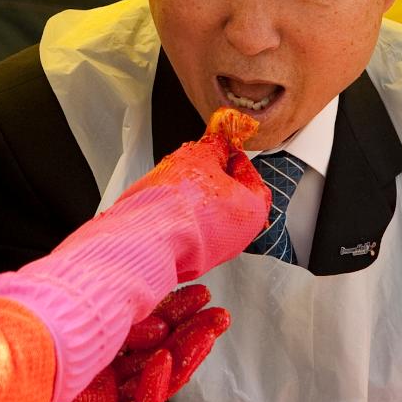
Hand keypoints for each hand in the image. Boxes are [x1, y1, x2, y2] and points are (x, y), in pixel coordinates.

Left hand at [29, 284, 228, 401]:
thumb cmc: (44, 320)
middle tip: (219, 315)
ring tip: (209, 329)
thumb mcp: (93, 294)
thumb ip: (126, 290)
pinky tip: (164, 359)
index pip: (145, 326)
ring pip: (157, 378)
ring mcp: (103, 395)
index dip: (175, 311)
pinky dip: (156, 385)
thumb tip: (157, 273)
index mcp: (95, 336)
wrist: (16, 354)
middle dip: (191, 332)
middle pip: (158, 351)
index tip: (200, 293)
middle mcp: (100, 365)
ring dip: (186, 352)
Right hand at [55, 107, 271, 281]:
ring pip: (209, 215)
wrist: (149, 237)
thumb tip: (219, 144)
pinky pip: (191, 230)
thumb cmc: (180, 200)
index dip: (236, 158)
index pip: (252, 178)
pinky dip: (182, 216)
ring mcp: (215, 251)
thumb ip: (214, 147)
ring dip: (195, 197)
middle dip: (213, 178)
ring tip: (176, 182)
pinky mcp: (191, 257)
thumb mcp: (199, 156)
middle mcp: (239, 236)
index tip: (223, 148)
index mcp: (252, 211)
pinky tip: (167, 204)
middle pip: (230, 198)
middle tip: (198, 162)